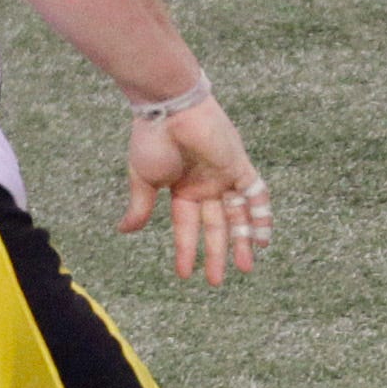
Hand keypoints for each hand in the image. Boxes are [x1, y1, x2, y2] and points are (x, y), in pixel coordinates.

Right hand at [119, 96, 271, 285]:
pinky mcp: (238, 164)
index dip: (186, 250)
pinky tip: (262, 239)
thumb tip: (125, 231)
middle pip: (216, 225)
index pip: (187, 227)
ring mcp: (224, 175)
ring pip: (237, 214)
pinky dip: (260, 214)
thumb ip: (140, 206)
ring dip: (241, 240)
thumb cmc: (151, 138)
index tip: (184, 275)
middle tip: (217, 282)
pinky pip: (255, 192)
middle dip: (217, 252)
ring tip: (244, 268)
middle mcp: (205, 185)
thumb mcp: (142, 179)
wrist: (168, 106)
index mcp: (181, 190)